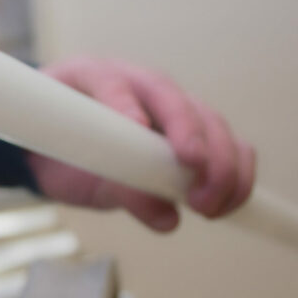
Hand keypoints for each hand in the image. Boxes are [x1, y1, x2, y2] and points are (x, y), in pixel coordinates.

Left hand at [27, 57, 255, 231]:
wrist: (60, 145)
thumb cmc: (60, 148)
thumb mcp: (70, 171)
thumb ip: (115, 187)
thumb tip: (168, 218)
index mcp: (96, 78)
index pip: (110, 83)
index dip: (123, 103)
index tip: (137, 128)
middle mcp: (140, 86)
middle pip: (175, 101)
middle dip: (190, 139)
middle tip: (193, 187)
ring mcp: (171, 106)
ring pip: (210, 121)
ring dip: (221, 164)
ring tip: (208, 206)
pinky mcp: (194, 131)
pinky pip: (228, 144)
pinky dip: (236, 173)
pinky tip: (228, 203)